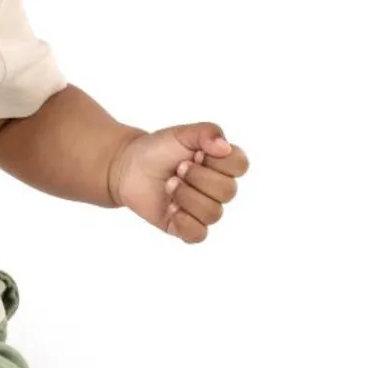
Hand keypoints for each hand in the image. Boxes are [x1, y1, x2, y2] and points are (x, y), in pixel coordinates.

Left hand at [109, 122, 248, 242]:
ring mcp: (202, 209)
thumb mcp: (181, 134)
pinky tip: (170, 208)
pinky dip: (185, 222)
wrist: (127, 166)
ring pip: (213, 213)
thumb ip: (206, 132)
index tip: (197, 153)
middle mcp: (216, 188)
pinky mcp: (185, 226)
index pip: (240, 166)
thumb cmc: (158, 149)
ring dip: (187, 196)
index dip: (218, 161)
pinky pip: (198, 235)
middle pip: (228, 191)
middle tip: (178, 168)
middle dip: (198, 178)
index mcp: (221, 164)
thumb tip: (225, 147)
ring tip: (168, 184)